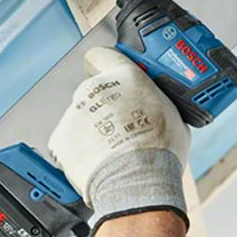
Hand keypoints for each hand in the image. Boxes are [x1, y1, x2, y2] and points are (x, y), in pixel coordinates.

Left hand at [48, 47, 190, 234]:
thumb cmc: (159, 151)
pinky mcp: (60, 137)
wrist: (136, 182)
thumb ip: (158, 103)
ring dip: (93, 128)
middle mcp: (95, 88)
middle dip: (105, 104)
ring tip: (113, 149)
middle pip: (94, 90)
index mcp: (124, 76)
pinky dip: (80, 149)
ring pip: (82, 116)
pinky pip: (69, 139)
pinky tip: (98, 160)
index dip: (107, 64)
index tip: (112, 74)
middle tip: (123, 123)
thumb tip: (161, 107)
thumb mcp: (175, 117)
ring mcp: (74, 113)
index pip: (102, 55)